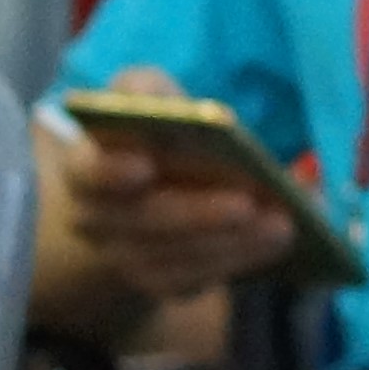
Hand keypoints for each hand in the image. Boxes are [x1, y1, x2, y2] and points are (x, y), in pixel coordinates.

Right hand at [53, 70, 300, 301]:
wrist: (151, 186)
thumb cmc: (154, 131)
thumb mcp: (149, 97)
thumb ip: (147, 90)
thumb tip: (167, 104)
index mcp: (87, 166)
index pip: (90, 171)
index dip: (111, 170)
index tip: (145, 165)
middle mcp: (96, 218)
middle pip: (143, 220)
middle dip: (197, 212)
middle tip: (248, 201)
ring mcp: (124, 256)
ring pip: (173, 256)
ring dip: (230, 241)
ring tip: (280, 224)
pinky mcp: (156, 279)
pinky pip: (193, 278)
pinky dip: (237, 259)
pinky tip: (274, 241)